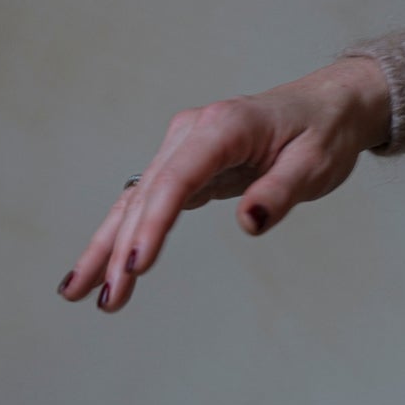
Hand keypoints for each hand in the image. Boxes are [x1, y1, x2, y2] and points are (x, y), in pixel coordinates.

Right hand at [57, 57, 390, 313]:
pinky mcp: (183, 165)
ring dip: (106, 246)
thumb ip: (279, 193)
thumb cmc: (323, 132)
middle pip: (146, 196)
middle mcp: (192, 133)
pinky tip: (100, 266)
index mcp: (222, 127)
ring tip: (76, 292)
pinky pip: (146, 203)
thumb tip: (247, 224)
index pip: (177, 180)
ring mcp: (182, 148)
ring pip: (135, 201)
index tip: (136, 266)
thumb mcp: (315, 165)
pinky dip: (121, 234)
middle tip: (106, 299)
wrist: (327, 105)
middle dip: (119, 249)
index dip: (153, 224)